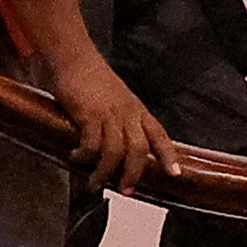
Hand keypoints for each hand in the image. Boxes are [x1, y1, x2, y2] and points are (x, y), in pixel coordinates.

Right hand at [49, 49, 171, 193]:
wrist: (71, 55)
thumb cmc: (89, 75)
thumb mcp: (114, 96)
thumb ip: (118, 118)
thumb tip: (115, 143)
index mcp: (136, 108)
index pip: (159, 134)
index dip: (168, 155)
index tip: (175, 174)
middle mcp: (127, 112)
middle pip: (139, 149)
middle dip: (133, 174)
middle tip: (125, 190)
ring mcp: (109, 113)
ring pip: (116, 152)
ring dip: (105, 173)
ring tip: (94, 183)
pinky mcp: (89, 114)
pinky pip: (91, 145)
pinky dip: (85, 157)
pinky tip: (75, 158)